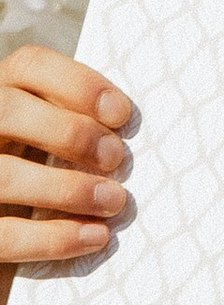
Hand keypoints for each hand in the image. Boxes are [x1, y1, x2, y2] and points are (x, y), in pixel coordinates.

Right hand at [0, 47, 134, 304]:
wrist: (11, 227)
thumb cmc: (43, 180)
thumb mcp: (50, 142)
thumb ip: (77, 126)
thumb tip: (129, 130)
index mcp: (1, 96)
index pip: (29, 66)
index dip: (78, 83)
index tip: (121, 114)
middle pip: (9, 111)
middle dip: (71, 132)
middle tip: (116, 157)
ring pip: (5, 176)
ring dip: (69, 189)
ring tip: (114, 200)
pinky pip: (4, 235)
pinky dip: (54, 238)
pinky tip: (96, 236)